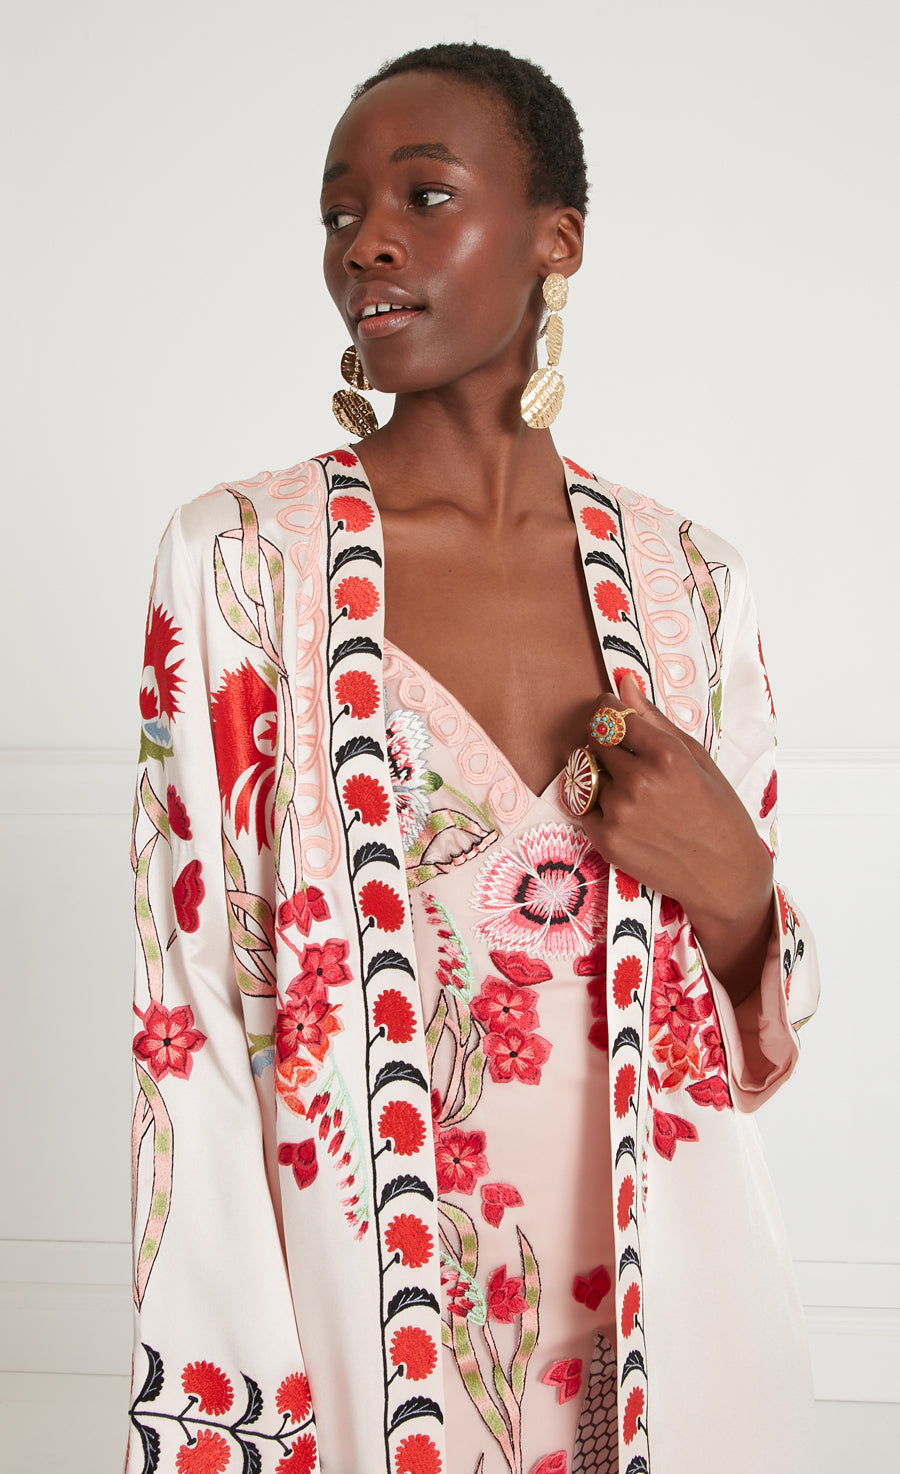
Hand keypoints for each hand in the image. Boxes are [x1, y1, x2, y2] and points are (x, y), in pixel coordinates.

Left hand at [582, 673, 774, 1003]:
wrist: (724, 874)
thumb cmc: (718, 812)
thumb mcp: (696, 758)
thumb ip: (655, 720)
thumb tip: (623, 683)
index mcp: (666, 755)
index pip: (612, 716)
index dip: (611, 716)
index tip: (616, 720)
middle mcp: (639, 781)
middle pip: (596, 743)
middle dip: (609, 747)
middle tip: (635, 764)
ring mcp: (620, 812)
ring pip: (589, 775)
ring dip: (604, 778)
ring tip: (639, 796)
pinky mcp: (606, 839)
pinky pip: (583, 806)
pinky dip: (598, 806)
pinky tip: (628, 815)